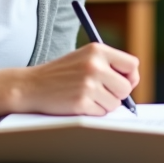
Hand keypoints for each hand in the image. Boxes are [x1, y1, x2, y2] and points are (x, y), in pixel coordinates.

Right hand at [0, 42, 138, 116]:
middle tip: (101, 92)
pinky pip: (101, 113)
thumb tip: (132, 83)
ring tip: (85, 96)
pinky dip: (92, 112)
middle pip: (126, 88)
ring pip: (115, 103)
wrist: (31, 85)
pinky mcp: (81, 102)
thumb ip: (107, 65)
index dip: (130, 77)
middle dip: (117, 94)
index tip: (123, 82)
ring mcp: (88, 84)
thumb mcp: (84, 58)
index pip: (132, 64)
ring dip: (103, 104)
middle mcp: (94, 65)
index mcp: (97, 50)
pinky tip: (78, 102)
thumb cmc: (61, 74)